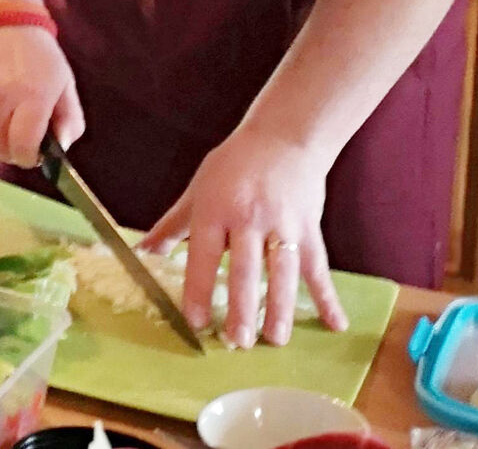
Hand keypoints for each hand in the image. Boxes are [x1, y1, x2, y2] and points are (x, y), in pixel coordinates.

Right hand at [0, 26, 84, 167]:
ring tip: (7, 107)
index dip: (28, 157)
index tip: (33, 152)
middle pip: (0, 148)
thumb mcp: (65, 83)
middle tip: (20, 134)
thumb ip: (70, 120)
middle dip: (12, 148)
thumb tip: (61, 148)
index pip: (23, 148)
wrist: (5, 19)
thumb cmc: (40, 55)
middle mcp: (3, 98)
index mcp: (34, 98)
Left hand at [141, 126, 348, 346]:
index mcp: (216, 207)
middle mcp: (248, 217)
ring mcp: (282, 224)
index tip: (196, 321)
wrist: (283, 136)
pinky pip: (318, 268)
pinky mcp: (309, 230)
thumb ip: (173, 226)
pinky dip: (328, 297)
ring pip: (282, 271)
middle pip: (245, 266)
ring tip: (275, 339)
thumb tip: (142, 252)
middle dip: (243, 306)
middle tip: (238, 341)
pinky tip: (334, 323)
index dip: (199, 286)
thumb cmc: (234, 165)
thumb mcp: (198, 189)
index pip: (204, 252)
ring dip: (280, 307)